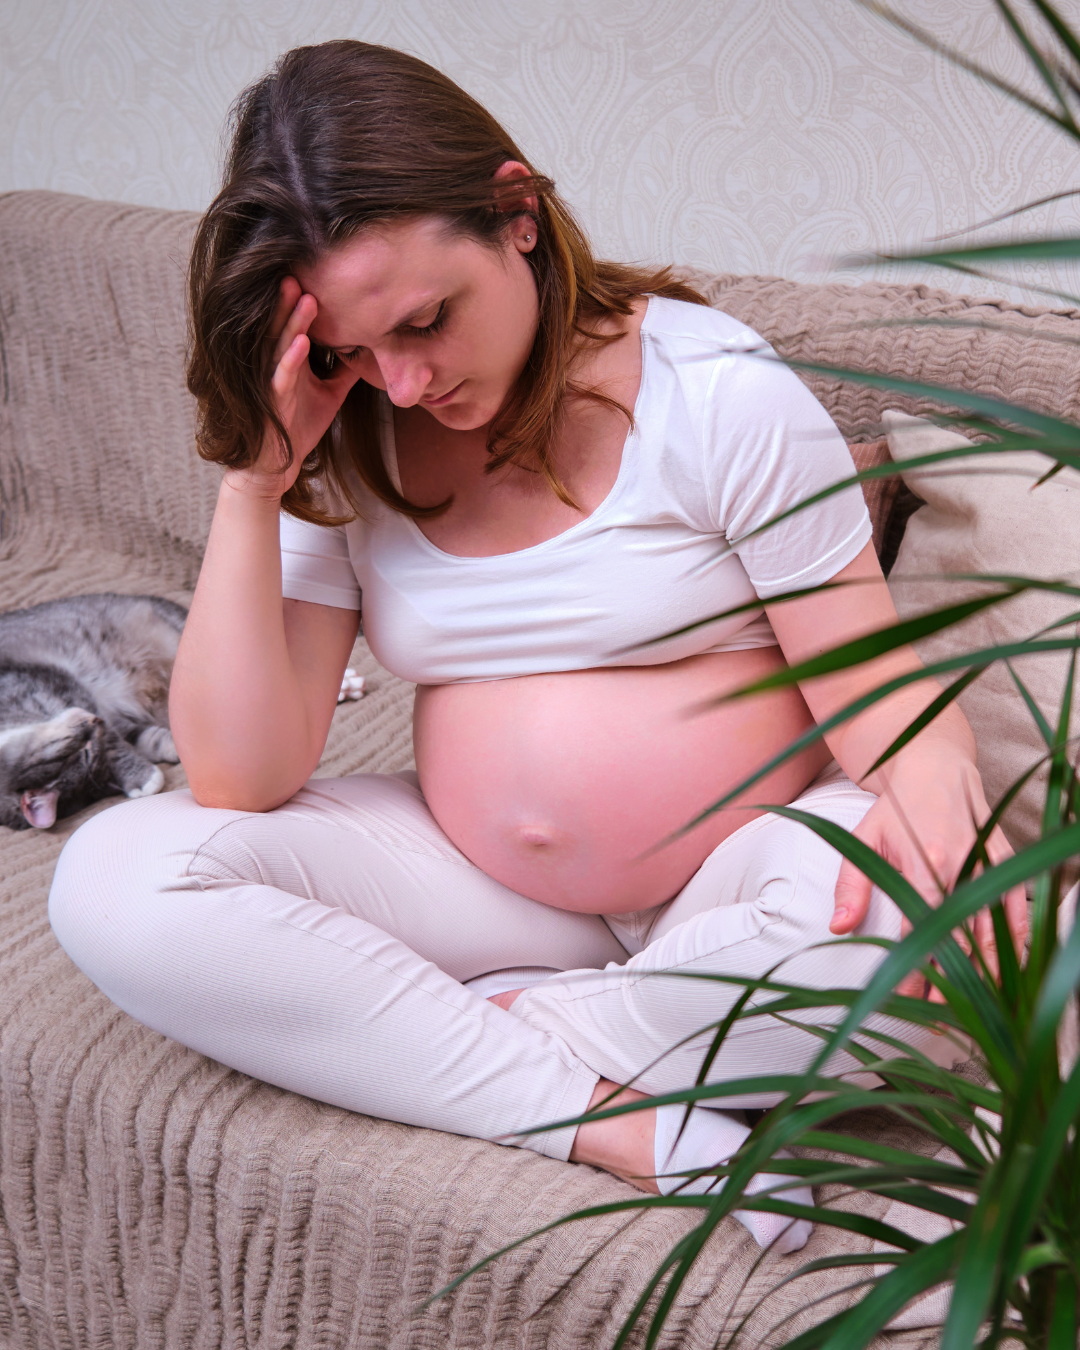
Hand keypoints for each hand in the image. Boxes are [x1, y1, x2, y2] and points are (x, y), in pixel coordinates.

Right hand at [223, 276, 361, 503]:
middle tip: (304, 270)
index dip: (305, 303)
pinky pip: (280, 376)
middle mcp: (276, 365)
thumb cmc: (297, 428)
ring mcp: (272, 382)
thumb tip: (372, 353)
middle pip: (284, 326)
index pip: (295, 324)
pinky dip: (291, 359)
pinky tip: (302, 342)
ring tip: (306, 298)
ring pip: (279, 345)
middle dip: (293, 300)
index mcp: (288, 360)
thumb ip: (344, 372)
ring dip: (292, 322)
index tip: (323, 279)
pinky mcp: (271, 402)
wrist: (277, 466)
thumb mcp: (330, 395)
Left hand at [829, 743, 1027, 999]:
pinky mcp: (1009, 863)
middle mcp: (964, 864)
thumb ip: (852, 886)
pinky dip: (1017, 947)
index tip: (908, 997)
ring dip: (986, 975)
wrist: (935, 766)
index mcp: (926, 860)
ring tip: (975, 1010)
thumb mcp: (864, 841)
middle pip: (963, 937)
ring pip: (995, 932)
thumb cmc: (896, 809)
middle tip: (940, 1018)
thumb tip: (838, 928)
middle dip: (953, 982)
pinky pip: (1020, 913)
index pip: (925, 924)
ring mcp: (991, 864)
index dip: (919, 965)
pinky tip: (1008, 976)